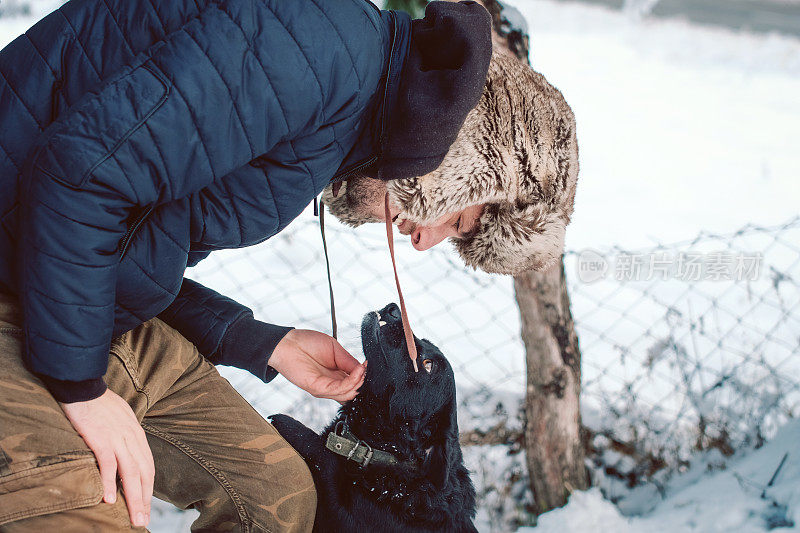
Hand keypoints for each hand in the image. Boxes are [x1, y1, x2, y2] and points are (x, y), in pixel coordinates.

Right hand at [59, 389, 153, 527]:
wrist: (83, 386)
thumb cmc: (99, 403)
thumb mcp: (121, 419)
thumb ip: (127, 436)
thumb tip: (129, 452)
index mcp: (137, 434)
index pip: (148, 466)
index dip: (148, 488)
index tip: (147, 507)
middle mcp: (131, 438)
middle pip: (143, 473)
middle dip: (144, 500)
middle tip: (142, 521)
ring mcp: (117, 438)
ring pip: (130, 473)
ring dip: (133, 498)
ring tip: (134, 518)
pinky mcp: (100, 438)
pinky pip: (108, 464)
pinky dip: (110, 482)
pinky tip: (110, 499)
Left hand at [269, 329, 365, 402]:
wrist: (287, 343)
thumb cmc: (307, 344)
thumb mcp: (334, 350)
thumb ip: (348, 361)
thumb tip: (364, 368)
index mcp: (337, 375)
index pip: (355, 383)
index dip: (364, 376)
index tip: (369, 365)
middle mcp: (331, 384)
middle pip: (353, 391)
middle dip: (363, 381)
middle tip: (366, 368)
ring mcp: (324, 388)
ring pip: (348, 393)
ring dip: (359, 381)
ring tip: (362, 369)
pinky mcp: (318, 388)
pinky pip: (339, 390)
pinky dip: (351, 381)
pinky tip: (357, 371)